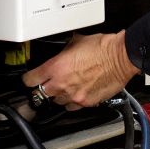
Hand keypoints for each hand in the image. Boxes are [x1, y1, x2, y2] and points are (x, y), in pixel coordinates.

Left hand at [23, 31, 140, 109]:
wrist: (120, 57)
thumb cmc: (102, 48)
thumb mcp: (75, 42)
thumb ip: (63, 51)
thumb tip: (60, 53)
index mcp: (56, 67)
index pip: (30, 80)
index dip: (28, 79)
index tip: (30, 79)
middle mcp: (62, 84)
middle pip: (41, 93)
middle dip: (43, 88)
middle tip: (48, 84)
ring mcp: (74, 95)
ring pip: (57, 102)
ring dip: (59, 95)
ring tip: (67, 87)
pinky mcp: (86, 102)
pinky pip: (73, 106)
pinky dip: (73, 101)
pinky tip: (77, 93)